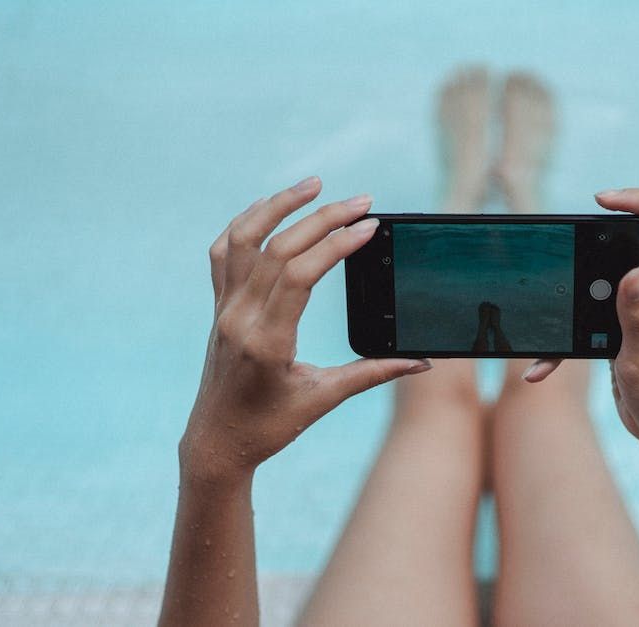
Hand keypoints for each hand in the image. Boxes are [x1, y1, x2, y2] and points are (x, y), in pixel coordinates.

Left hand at [180, 176, 431, 480]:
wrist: (216, 442)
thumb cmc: (270, 427)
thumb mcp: (324, 400)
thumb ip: (373, 374)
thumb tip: (422, 362)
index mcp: (267, 342)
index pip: (301, 274)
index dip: (336, 244)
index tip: (368, 226)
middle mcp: (240, 318)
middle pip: (279, 248)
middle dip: (323, 219)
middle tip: (362, 201)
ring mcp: (224, 309)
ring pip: (244, 239)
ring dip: (279, 205)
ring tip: (315, 184)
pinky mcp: (218, 307)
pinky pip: (225, 252)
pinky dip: (246, 223)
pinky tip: (270, 206)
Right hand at [524, 188, 638, 450]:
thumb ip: (638, 315)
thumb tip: (629, 270)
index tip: (603, 200)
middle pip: (637, 241)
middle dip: (599, 241)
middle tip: (568, 243)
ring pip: (608, 278)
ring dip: (577, 293)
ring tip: (552, 307)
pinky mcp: (629, 326)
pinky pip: (594, 316)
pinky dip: (570, 337)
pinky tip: (541, 367)